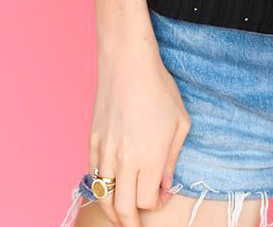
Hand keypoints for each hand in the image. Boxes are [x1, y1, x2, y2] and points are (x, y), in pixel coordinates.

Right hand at [86, 49, 190, 226]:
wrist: (127, 63)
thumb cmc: (159, 88)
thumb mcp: (180, 123)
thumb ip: (172, 159)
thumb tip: (164, 185)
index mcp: (150, 158)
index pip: (146, 201)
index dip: (154, 204)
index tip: (160, 196)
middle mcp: (125, 160)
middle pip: (122, 209)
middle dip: (130, 222)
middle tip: (137, 223)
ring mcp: (105, 151)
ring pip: (103, 196)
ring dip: (113, 210)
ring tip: (122, 214)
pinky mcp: (93, 141)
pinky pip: (93, 175)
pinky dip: (101, 187)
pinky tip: (110, 186)